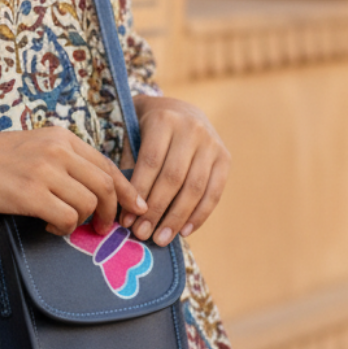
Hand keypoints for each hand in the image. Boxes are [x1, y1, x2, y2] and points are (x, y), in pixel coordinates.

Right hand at [0, 126, 146, 236]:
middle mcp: (57, 150)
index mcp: (61, 136)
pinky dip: (64, 228)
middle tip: (103, 227)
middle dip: (110, 211)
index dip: (126, 188)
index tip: (136, 206)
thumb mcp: (31, 146)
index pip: (106, 163)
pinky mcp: (29, 193)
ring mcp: (44, 171)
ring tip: (64, 224)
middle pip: (105, 184)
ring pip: (88, 203)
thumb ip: (60, 161)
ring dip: (82, 220)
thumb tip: (88, 189)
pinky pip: (66, 218)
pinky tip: (49, 226)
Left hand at [123, 96, 230, 245]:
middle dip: (156, 210)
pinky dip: (199, 215)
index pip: (150, 162)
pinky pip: (214, 192)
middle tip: (141, 234)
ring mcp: (212, 143)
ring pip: (195, 188)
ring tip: (161, 239)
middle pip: (173, 178)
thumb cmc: (147, 129)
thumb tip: (122, 207)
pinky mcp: (225, 158)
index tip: (125, 219)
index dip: (138, 193)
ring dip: (177, 218)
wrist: (182, 109)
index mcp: (164, 119)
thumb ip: (128, 163)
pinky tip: (184, 232)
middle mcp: (191, 129)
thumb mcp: (133, 133)